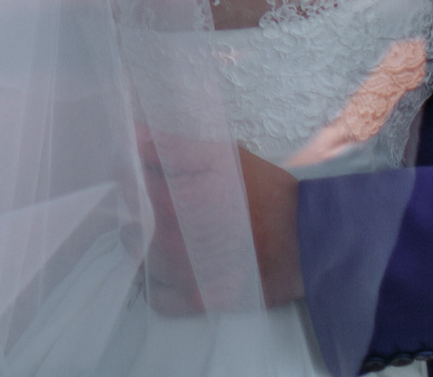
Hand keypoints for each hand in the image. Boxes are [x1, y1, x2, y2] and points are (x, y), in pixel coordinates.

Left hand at [138, 128, 303, 314]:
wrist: (305, 239)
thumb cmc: (263, 192)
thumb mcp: (221, 154)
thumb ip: (173, 143)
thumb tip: (136, 132)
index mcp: (171, 197)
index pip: (127, 178)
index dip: (133, 170)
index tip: (144, 169)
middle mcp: (169, 239)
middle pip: (128, 219)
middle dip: (137, 205)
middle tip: (162, 199)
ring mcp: (180, 274)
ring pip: (139, 256)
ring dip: (145, 242)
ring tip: (169, 230)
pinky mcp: (195, 300)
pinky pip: (157, 296)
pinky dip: (158, 282)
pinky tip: (173, 266)